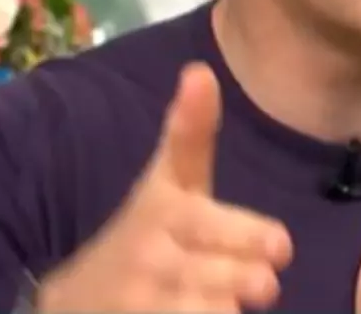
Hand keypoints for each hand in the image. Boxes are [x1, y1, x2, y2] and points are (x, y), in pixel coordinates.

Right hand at [37, 63, 292, 312]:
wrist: (78, 297)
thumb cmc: (145, 228)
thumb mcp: (167, 180)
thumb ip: (190, 133)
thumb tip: (200, 70)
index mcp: (162, 212)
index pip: (205, 224)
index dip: (244, 236)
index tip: (282, 246)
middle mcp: (150, 260)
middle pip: (214, 275)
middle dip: (244, 278)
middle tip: (267, 283)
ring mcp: (141, 306)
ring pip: (204, 312)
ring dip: (224, 310)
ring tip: (239, 303)